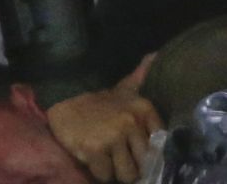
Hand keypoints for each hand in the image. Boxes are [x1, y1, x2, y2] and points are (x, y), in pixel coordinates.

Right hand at [47, 87, 162, 182]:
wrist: (65, 100)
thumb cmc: (100, 101)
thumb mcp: (125, 87)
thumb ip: (142, 77)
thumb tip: (156, 56)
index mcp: (143, 110)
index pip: (160, 143)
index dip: (153, 154)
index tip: (142, 156)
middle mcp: (131, 123)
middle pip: (144, 162)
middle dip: (136, 167)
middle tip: (126, 163)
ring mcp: (113, 137)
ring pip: (127, 173)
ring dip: (119, 172)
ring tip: (112, 164)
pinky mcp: (95, 150)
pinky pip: (106, 175)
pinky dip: (101, 173)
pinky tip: (97, 163)